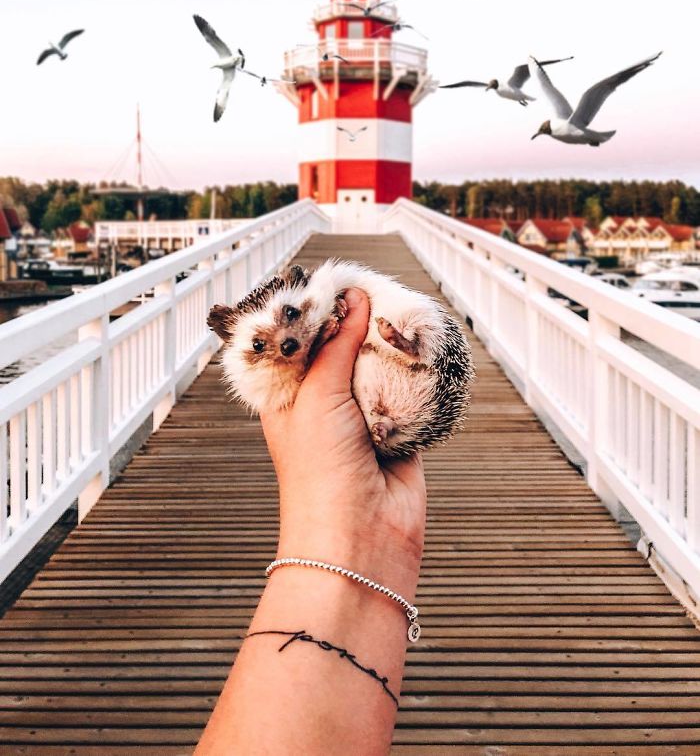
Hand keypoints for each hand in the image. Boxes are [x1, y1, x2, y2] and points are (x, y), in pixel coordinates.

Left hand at [260, 288, 425, 596]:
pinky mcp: (399, 431)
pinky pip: (409, 392)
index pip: (299, 344)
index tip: (333, 280)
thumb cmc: (320, 470)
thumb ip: (337, 344)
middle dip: (356, 324)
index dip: (315, 314)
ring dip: (387, 347)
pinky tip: (420, 348)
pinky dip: (415, 374)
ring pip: (377, 368)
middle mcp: (325, 405)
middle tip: (373, 289)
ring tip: (398, 311)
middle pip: (342, 351)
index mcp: (291, 397)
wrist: (360, 538)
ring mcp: (363, 418)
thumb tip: (354, 297)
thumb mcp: (318, 395)